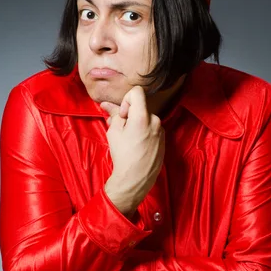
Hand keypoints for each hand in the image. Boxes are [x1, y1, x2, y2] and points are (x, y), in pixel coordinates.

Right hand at [100, 86, 164, 215]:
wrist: (135, 179)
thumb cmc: (123, 155)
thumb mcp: (114, 133)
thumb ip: (114, 115)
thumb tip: (107, 104)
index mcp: (142, 117)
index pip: (137, 92)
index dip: (126, 100)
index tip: (123, 115)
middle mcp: (155, 121)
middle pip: (141, 107)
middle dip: (130, 114)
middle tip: (121, 128)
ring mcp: (161, 130)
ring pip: (146, 118)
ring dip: (137, 123)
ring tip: (128, 139)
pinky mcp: (164, 139)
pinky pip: (152, 128)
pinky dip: (144, 131)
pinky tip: (137, 144)